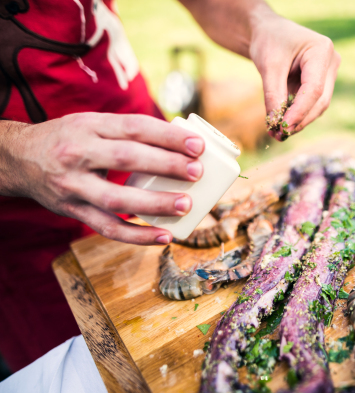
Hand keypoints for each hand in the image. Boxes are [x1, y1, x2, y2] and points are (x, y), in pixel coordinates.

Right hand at [1, 113, 204, 244]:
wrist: (17, 158)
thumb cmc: (69, 139)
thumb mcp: (93, 124)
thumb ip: (129, 132)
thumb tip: (180, 144)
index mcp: (89, 125)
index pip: (134, 127)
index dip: (167, 136)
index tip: (197, 145)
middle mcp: (78, 153)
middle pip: (126, 158)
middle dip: (165, 165)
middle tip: (197, 172)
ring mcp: (73, 185)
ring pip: (116, 198)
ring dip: (154, 204)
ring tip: (186, 205)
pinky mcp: (72, 210)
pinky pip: (107, 228)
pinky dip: (137, 236)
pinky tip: (164, 237)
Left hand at [249, 14, 340, 140]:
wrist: (269, 31)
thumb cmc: (269, 41)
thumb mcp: (268, 65)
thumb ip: (273, 94)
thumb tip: (276, 123)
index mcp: (322, 51)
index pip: (314, 89)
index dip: (300, 110)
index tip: (283, 126)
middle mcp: (331, 63)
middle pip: (320, 100)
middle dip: (300, 120)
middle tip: (280, 135)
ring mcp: (328, 74)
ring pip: (318, 106)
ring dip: (299, 121)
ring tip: (277, 133)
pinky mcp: (321, 83)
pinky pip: (311, 104)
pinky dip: (297, 115)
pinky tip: (281, 124)